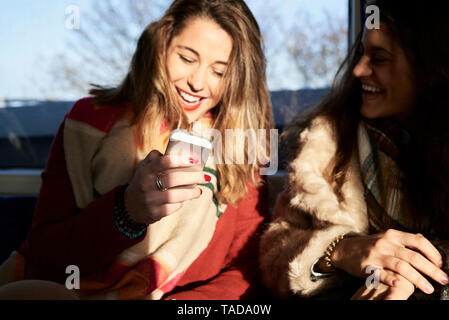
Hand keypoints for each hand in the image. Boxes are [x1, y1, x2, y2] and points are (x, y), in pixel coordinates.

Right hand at [124, 150, 206, 224]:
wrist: (131, 205)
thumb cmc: (144, 181)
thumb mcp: (144, 167)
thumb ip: (156, 157)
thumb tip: (178, 152)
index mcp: (146, 171)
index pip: (163, 162)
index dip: (180, 160)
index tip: (194, 160)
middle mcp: (146, 185)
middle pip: (172, 179)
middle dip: (192, 177)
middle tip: (205, 177)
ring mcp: (150, 200)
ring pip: (174, 196)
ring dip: (190, 193)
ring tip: (199, 190)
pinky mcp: (154, 213)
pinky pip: (172, 208)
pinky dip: (181, 204)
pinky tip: (186, 200)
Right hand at [330, 229, 448, 294]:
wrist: (344, 250)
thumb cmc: (369, 246)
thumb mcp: (386, 238)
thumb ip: (404, 241)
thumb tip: (427, 249)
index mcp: (393, 235)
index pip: (419, 241)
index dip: (433, 253)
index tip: (440, 264)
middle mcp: (386, 243)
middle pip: (414, 256)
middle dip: (432, 270)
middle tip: (443, 280)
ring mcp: (376, 255)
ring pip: (401, 266)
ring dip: (417, 279)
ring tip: (428, 289)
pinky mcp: (366, 267)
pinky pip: (381, 274)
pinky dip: (391, 280)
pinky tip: (400, 285)